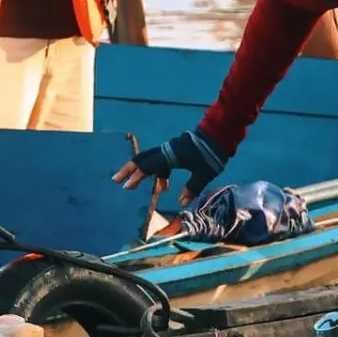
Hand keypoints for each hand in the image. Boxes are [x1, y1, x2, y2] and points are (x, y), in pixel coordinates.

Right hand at [113, 128, 230, 205]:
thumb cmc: (211, 154)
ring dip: (143, 172)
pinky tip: (163, 186)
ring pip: (151, 160)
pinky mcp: (176, 150)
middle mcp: (167, 151)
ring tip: (137, 186)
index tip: (126, 187)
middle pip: (143, 160)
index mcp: (171, 156)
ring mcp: (171, 149)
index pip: (148, 167)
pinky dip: (158, 173)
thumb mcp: (204, 174)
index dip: (136, 177)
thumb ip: (191, 188)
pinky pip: (161, 162)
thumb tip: (181, 203)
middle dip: (130, 170)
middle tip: (116, 180)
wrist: (220, 133)